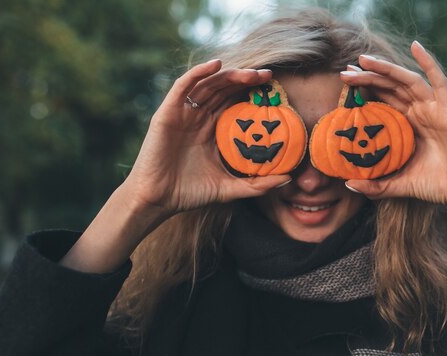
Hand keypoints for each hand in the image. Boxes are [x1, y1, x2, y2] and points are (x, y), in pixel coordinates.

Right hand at [124, 59, 290, 217]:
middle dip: (246, 80)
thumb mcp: (229, 188)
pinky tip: (216, 65)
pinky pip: (183, 86)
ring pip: (209, 84)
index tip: (275, 90)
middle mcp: (199, 117)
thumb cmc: (190, 193)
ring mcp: (184, 113)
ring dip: (229, 75)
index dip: (253, 94)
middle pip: (225, 90)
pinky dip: (199, 73)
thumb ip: (257, 184)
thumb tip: (287, 179)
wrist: (159, 199)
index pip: (235, 103)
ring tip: (250, 73)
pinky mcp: (168, 112)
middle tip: (268, 76)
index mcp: (213, 130)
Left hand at [340, 42, 446, 207]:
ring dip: (386, 68)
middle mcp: (419, 112)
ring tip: (363, 60)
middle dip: (367, 77)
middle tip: (344, 71)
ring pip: (406, 81)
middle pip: (390, 87)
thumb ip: (376, 186)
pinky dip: (428, 62)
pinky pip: (438, 82)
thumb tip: (349, 184)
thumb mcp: (400, 185)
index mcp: (408, 125)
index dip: (364, 89)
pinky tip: (415, 46)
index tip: (344, 82)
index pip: (382, 100)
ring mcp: (434, 109)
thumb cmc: (437, 185)